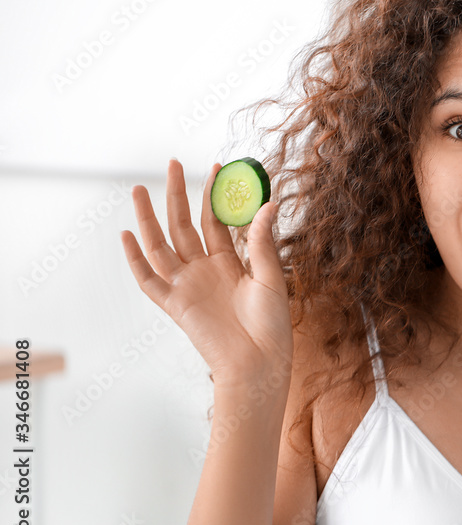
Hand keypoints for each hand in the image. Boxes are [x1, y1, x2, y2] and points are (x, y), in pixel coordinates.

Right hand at [120, 159, 292, 386]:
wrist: (259, 362)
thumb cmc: (272, 325)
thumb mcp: (272, 277)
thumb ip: (262, 242)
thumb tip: (267, 203)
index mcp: (231, 263)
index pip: (216, 221)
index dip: (214, 195)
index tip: (217, 166)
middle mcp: (205, 271)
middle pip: (185, 225)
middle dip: (178, 194)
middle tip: (173, 163)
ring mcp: (188, 286)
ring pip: (161, 245)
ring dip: (149, 219)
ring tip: (140, 189)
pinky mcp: (175, 305)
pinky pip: (149, 280)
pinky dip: (136, 260)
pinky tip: (126, 235)